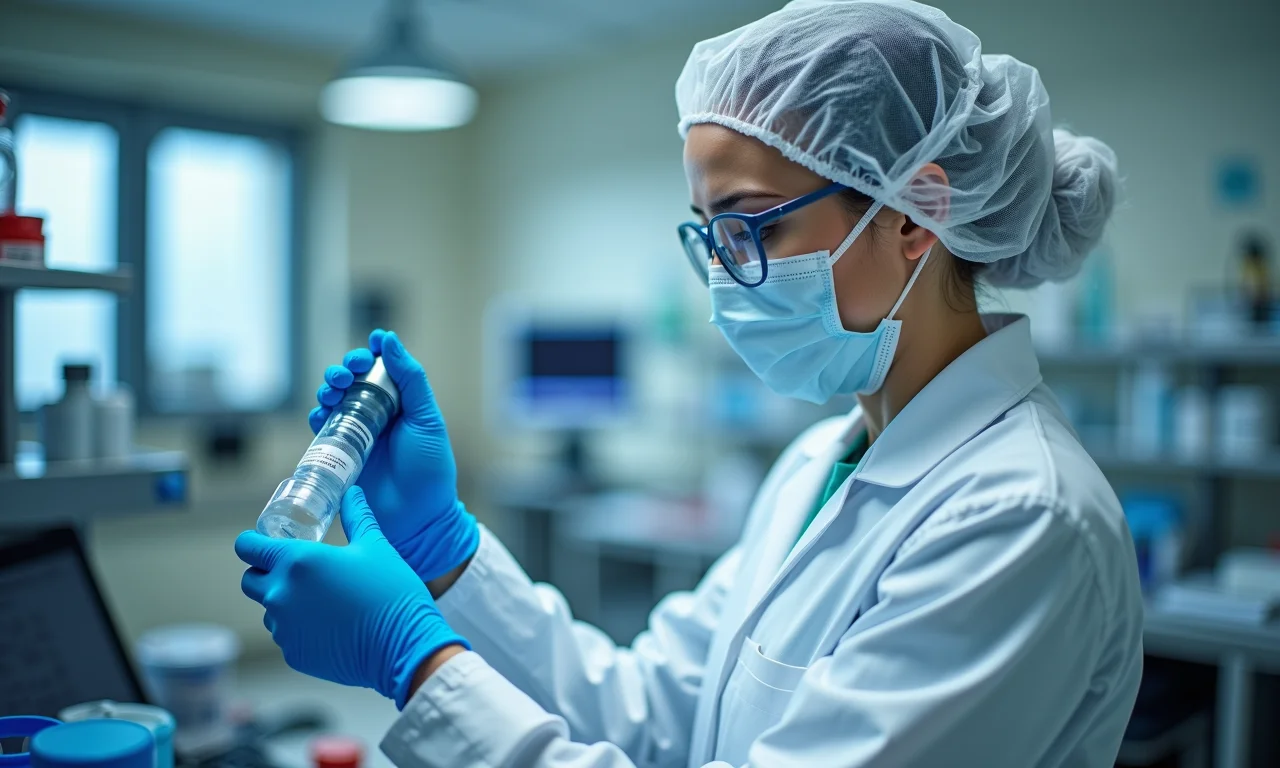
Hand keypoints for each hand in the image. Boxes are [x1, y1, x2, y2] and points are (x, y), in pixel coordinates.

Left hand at [236, 486, 467, 707]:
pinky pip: (287, 635)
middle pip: (250, 581)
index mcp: (298, 562)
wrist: (403, 645)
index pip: (248, 547)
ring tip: (322, 601)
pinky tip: (331, 626)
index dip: (253, 543)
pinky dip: (301, 629)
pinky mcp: (293, 653)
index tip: (265, 543)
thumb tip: (352, 493)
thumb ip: (357, 516)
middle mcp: (281, 594)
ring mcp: (284, 628)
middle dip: (265, 573)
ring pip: (269, 610)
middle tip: (296, 571)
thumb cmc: (390, 591)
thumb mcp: (375, 546)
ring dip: (285, 603)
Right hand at [313, 329, 477, 580]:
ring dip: (328, 389)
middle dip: (344, 369)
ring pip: (333, 401)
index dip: (371, 354)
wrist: (418, 519)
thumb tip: (389, 341)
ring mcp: (357, 434)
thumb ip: (411, 379)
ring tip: (333, 391)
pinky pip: (322, 429)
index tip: (370, 347)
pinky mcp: (340, 454)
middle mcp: (377, 414)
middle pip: (351, 381)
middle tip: (347, 373)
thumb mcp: (426, 419)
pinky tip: (321, 414)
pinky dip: (317, 417)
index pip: (381, 369)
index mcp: (401, 402)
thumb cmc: (430, 469)